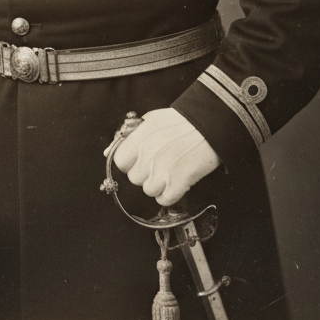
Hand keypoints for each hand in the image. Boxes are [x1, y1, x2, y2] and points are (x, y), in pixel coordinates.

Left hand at [104, 108, 220, 206]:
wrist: (210, 124)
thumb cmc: (182, 121)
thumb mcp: (151, 120)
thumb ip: (128, 136)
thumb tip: (108, 152)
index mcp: (139, 138)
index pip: (120, 162)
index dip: (130, 163)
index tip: (140, 161)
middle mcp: (147, 155)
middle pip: (135, 178)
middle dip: (146, 174)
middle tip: (160, 164)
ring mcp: (162, 170)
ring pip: (149, 190)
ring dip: (159, 185)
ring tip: (171, 170)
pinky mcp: (178, 182)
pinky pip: (164, 199)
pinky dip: (171, 194)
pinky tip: (178, 181)